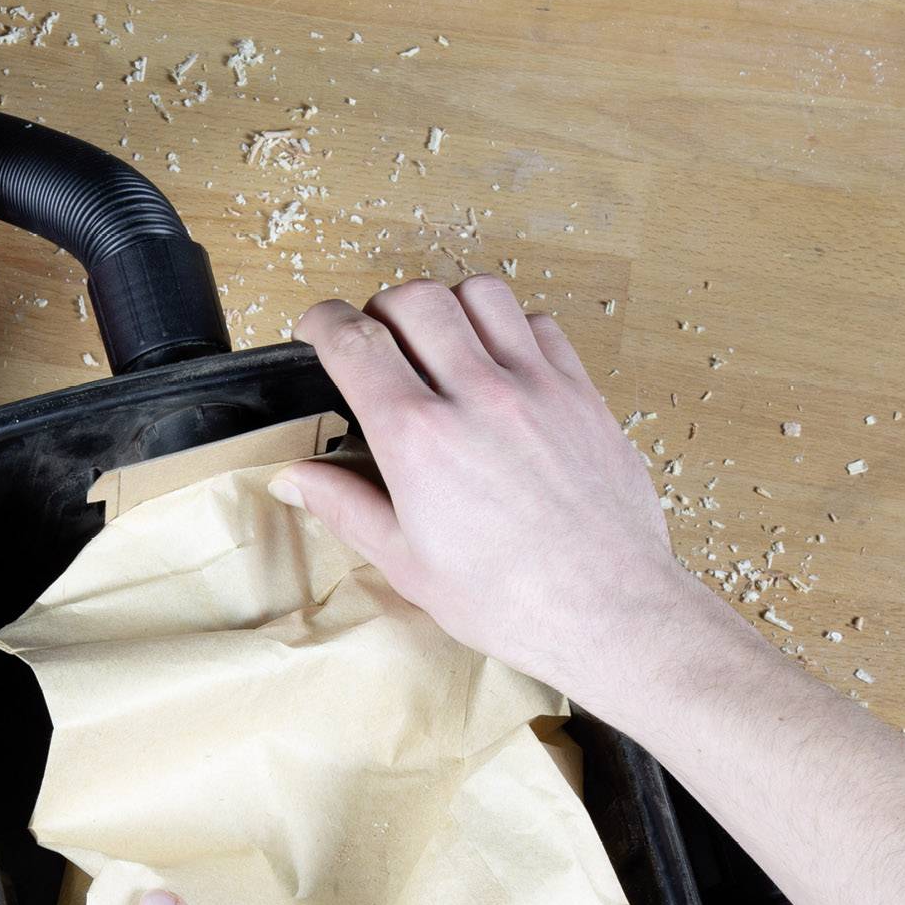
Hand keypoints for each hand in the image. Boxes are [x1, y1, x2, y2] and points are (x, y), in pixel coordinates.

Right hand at [277, 276, 709, 713]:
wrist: (609, 610)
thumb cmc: (511, 600)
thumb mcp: (407, 564)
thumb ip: (345, 507)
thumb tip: (295, 479)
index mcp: (419, 440)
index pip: (356, 343)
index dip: (323, 322)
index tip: (316, 328)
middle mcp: (476, 396)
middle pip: (414, 299)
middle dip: (381, 310)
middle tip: (376, 343)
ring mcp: (535, 387)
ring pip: (480, 294)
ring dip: (447, 307)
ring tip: (439, 344)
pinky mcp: (580, 392)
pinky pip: (538, 323)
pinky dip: (508, 328)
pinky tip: (499, 366)